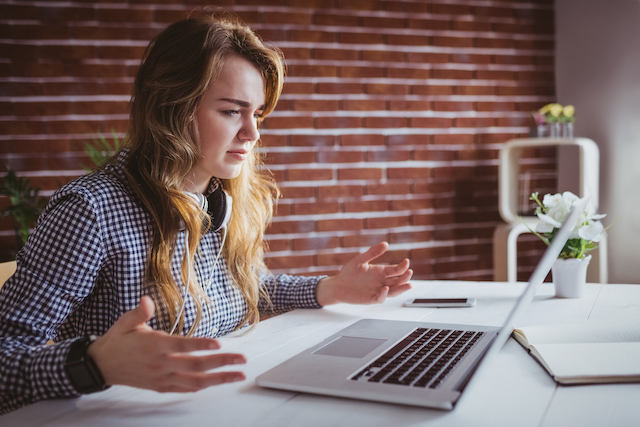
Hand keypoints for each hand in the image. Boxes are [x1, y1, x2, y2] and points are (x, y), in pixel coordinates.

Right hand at [87, 296, 245, 392]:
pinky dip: (202, 387)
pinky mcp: (161, 387)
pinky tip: (217, 383)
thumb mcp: (125, 322)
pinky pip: (185, 389)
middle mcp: (161, 364)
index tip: (218, 344)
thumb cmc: (117, 341)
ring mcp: (162, 378)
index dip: (200, 345)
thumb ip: (139, 312)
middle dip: (221, 363)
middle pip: (195, 365)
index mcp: (154, 345)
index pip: (181, 346)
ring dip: (219, 379)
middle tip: (241, 359)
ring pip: (195, 381)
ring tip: (238, 374)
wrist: (101, 365)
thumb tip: (146, 301)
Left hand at [316, 241, 411, 305]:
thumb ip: (372, 253)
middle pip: (397, 281)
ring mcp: (377, 291)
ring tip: (408, 285)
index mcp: (380, 272)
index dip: (402, 266)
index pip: (396, 270)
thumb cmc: (349, 272)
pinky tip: (385, 289)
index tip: (406, 262)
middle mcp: (381, 282)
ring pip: (393, 291)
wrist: (337, 285)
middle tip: (409, 272)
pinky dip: (384, 295)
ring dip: (401, 289)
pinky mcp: (371, 299)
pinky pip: (380, 298)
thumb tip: (385, 244)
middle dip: (404, 277)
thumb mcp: (360, 260)